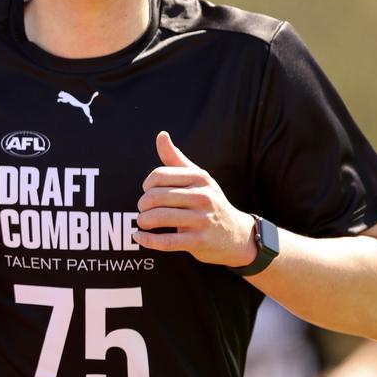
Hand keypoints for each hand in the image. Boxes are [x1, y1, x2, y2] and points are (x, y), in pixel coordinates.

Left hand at [134, 131, 257, 266]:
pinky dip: (147, 240)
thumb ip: (175, 158)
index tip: (147, 191)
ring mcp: (202, 220)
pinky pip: (165, 241)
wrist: (237, 235)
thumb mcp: (197, 178)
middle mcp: (203, 197)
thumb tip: (161, 135)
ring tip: (142, 222)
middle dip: (142, 204)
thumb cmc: (209, 202)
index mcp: (199, 178)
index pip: (159, 175)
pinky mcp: (199, 242)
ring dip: (143, 221)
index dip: (147, 184)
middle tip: (143, 209)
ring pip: (159, 217)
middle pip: (155, 196)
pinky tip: (139, 237)